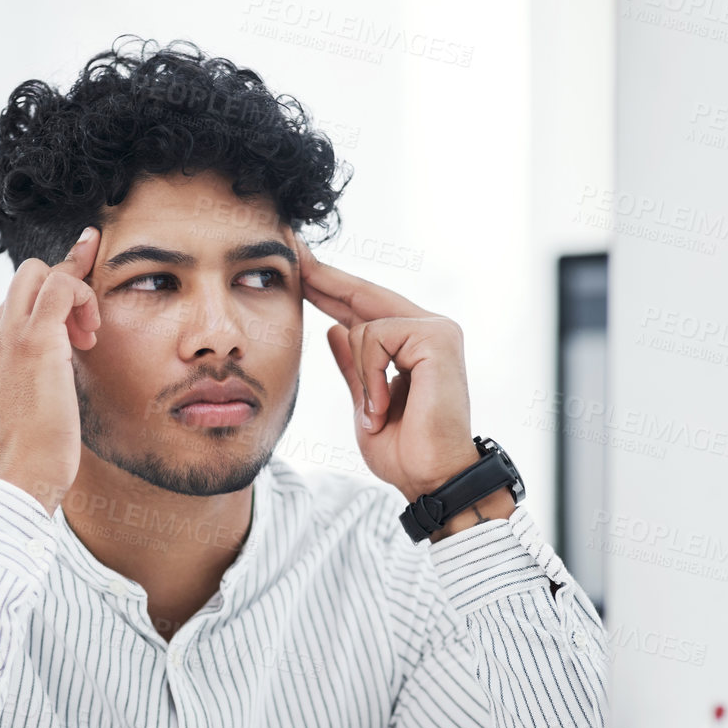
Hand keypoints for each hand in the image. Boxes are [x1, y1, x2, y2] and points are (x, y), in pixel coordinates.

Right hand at [0, 228, 101, 514]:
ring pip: (37, 273)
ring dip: (72, 293)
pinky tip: (90, 330)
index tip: (73, 313)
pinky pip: (60, 286)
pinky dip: (82, 295)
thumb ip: (6, 391)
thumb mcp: (3, 419)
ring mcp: (3, 336)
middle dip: (59, 288)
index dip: (42, 306)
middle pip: (20, 282)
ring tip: (87, 337)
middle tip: (83, 328)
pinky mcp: (33, 339)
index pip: (7, 311)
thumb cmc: (20, 462)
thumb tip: (26, 385)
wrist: (19, 480)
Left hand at [296, 236, 513, 530]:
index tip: (299, 266)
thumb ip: (354, 367)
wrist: (431, 479)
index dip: (328, 287)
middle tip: (291, 247)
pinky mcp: (437, 337)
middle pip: (363, 293)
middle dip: (323, 277)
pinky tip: (382, 408)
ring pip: (362, 326)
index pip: (362, 307)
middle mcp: (428, 328)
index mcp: (412, 343)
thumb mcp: (364, 404)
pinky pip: (375, 339)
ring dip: (360, 378)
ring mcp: (436, 329)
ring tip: (376, 413)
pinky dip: (370, 379)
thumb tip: (334, 330)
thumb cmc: (405, 451)